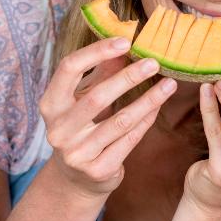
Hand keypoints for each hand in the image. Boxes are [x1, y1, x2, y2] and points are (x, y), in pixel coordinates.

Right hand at [40, 37, 176, 197]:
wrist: (76, 179)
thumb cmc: (82, 128)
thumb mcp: (84, 99)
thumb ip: (100, 73)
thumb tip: (123, 47)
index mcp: (50, 105)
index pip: (69, 69)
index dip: (96, 52)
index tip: (125, 41)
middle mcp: (58, 130)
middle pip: (97, 97)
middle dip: (129, 78)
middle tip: (154, 63)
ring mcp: (77, 153)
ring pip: (120, 121)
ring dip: (149, 100)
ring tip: (169, 85)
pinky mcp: (98, 170)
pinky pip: (130, 140)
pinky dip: (147, 120)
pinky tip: (159, 106)